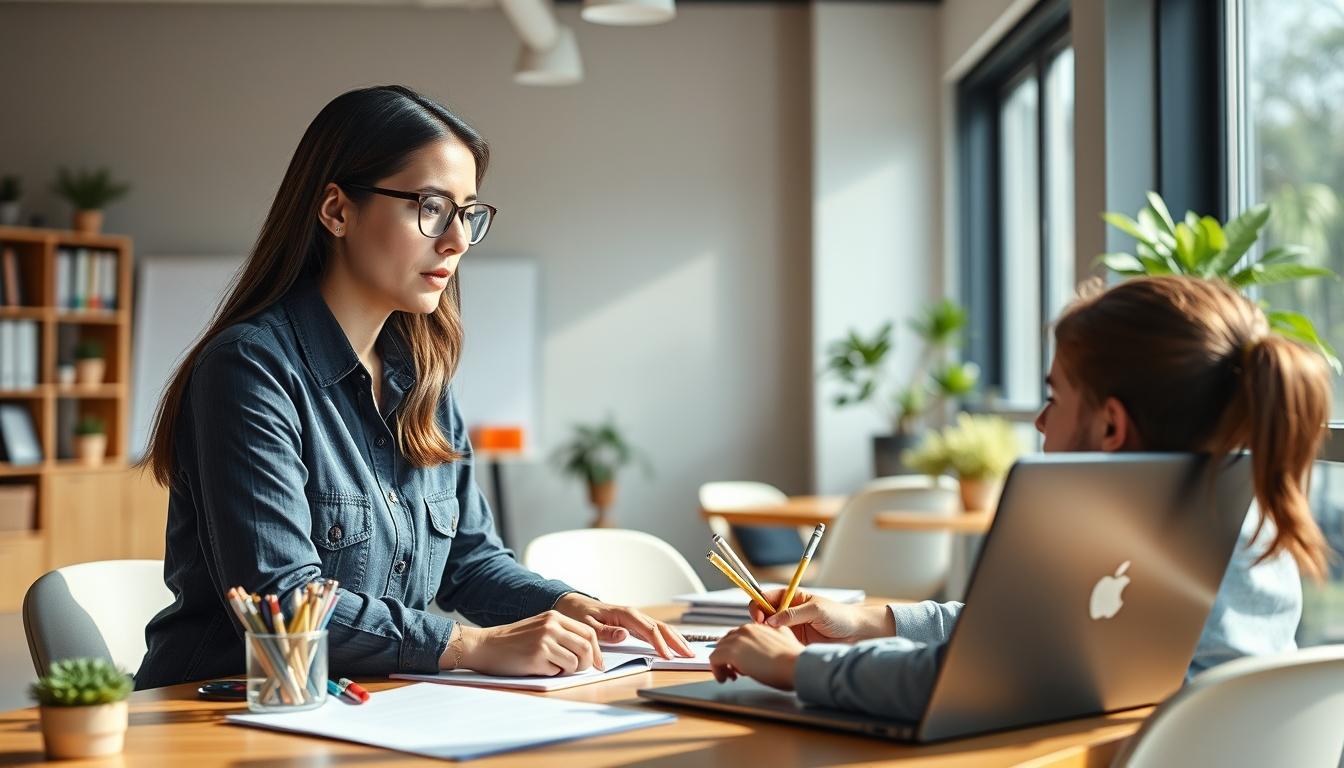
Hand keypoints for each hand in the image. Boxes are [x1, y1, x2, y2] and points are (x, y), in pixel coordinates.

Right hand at [450, 611, 604, 675]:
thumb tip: (589, 653)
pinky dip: (552, 674)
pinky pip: (557, 671)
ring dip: (567, 670)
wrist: (485, 646)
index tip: (598, 664)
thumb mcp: (540, 628)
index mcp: (555, 617)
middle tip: (578, 670)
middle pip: (586, 648)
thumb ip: (562, 634)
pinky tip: (537, 668)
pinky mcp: (537, 657)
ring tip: (551, 667)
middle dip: (587, 664)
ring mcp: (544, 641)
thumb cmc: (513, 641)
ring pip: (575, 662)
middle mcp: (552, 626)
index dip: (597, 651)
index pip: (589, 632)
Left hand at [553, 593, 693, 658]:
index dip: (660, 643)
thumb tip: (625, 635)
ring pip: (661, 628)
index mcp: (625, 614)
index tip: (669, 656)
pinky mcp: (634, 624)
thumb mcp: (587, 625)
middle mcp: (633, 615)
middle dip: (677, 641)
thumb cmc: (579, 614)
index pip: (648, 630)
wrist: (573, 604)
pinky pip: (655, 630)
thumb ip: (606, 632)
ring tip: (689, 652)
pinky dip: (668, 637)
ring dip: (676, 639)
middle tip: (690, 655)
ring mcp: (635, 619)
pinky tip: (675, 645)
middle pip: (661, 628)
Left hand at [708, 623, 803, 690]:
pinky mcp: (731, 652)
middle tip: (734, 672)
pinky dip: (716, 670)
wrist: (797, 665)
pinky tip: (724, 679)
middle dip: (728, 657)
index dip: (738, 650)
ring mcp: (737, 639)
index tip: (741, 663)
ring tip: (730, 677)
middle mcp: (746, 629)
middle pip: (727, 641)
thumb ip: (771, 638)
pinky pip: (714, 659)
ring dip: (722, 664)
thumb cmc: (794, 659)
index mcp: (758, 626)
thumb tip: (765, 647)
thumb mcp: (784, 639)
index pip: (739, 635)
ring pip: (719, 650)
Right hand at [749, 589, 893, 644]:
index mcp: (791, 598)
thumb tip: (771, 621)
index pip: (766, 597)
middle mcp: (787, 612)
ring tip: (770, 639)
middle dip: (758, 621)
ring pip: (768, 630)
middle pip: (763, 614)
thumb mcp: (816, 610)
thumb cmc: (840, 616)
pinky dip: (773, 645)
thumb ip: (793, 614)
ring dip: (764, 634)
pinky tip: (776, 648)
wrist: (856, 633)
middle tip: (762, 630)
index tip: (758, 616)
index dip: (758, 605)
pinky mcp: (794, 642)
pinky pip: (778, 642)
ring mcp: (790, 628)